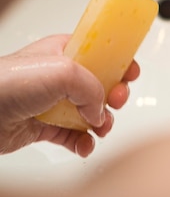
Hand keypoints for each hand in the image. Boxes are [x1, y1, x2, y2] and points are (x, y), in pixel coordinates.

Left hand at [0, 35, 139, 156]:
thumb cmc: (8, 82)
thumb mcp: (64, 70)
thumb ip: (92, 86)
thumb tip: (99, 108)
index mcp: (65, 51)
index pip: (100, 52)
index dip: (118, 61)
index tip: (131, 72)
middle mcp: (59, 76)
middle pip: (100, 84)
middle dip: (114, 95)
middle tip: (116, 101)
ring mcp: (52, 101)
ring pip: (89, 112)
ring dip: (101, 122)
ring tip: (100, 127)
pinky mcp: (42, 126)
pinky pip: (72, 136)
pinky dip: (83, 143)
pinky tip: (85, 145)